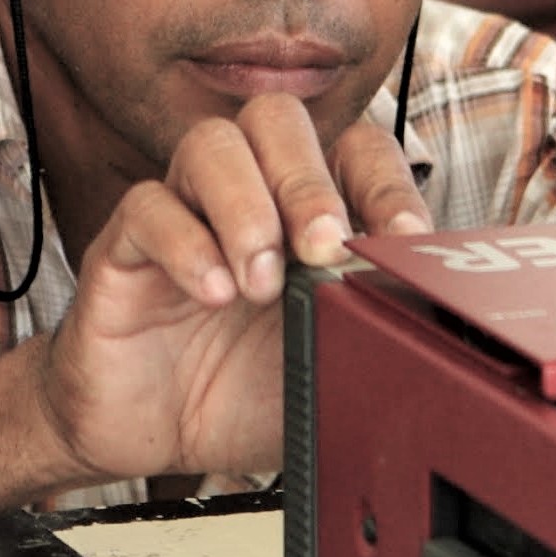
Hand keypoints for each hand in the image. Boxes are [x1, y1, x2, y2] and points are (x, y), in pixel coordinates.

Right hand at [34, 96, 385, 486]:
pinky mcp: (123, 247)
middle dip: (308, 180)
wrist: (151, 437)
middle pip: (276, 120)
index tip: (405, 237)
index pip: (355, 151)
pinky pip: (148, 206)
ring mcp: (183, 214)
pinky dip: (185, 245)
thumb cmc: (243, 396)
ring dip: (246, 206)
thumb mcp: (328, 371)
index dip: (386, 182)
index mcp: (305, 217)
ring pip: (210, 144)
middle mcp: (246, 198)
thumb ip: (374, 339)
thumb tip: (432, 327)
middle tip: (322, 247)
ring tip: (261, 284)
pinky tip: (210, 293)